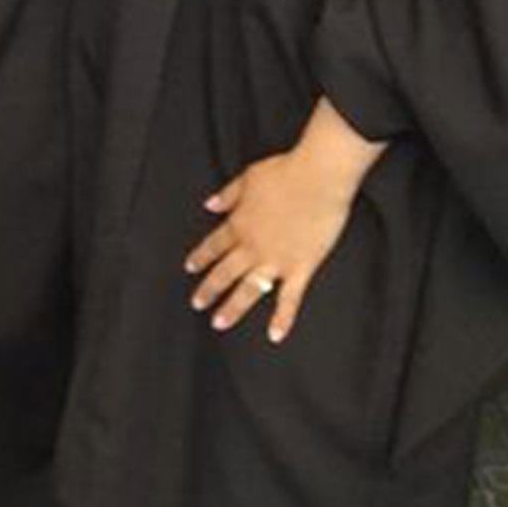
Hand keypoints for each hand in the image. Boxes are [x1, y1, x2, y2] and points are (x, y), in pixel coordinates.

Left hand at [185, 146, 363, 343]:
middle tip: (197, 303)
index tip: (190, 268)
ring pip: (248, 290)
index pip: (213, 245)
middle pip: (224, 272)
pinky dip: (282, 318)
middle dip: (209, 289)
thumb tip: (210, 205)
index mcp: (239, 224)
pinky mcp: (301, 267)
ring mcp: (276, 260)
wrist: (318, 177)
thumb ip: (228, 195)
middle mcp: (253, 246)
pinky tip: (275, 335)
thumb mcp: (248, 178)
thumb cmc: (285, 172)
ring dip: (233, 308)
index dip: (200, 257)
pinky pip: (289, 298)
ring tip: (220, 322)